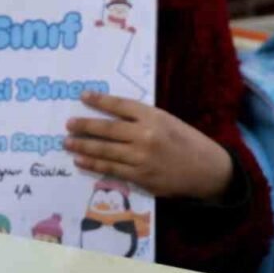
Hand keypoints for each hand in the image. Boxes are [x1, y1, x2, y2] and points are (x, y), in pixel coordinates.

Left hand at [64, 92, 232, 200]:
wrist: (206, 170)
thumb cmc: (188, 142)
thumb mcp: (169, 122)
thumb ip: (144, 119)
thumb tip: (114, 117)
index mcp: (154, 117)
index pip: (121, 106)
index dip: (100, 101)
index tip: (83, 96)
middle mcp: (145, 136)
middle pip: (107, 129)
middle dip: (84, 126)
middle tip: (68, 124)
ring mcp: (141, 158)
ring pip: (105, 151)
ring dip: (83, 146)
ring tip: (67, 142)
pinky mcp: (140, 177)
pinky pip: (111, 169)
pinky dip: (93, 164)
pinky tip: (81, 160)